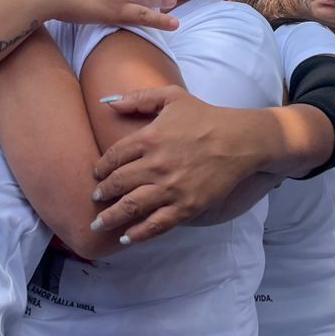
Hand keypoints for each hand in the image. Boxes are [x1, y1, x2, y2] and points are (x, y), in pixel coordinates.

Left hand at [89, 87, 263, 242]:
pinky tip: (126, 238)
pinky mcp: (187, 207)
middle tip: (94, 200)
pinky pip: (156, 224)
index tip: (97, 175)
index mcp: (148, 138)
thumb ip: (138, 98)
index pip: (114, 157)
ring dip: (111, 217)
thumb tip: (108, 103)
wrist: (240, 140)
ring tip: (98, 224)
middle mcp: (155, 165)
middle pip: (118, 184)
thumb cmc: (205, 116)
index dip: (101, 168)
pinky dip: (138, 234)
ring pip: (131, 207)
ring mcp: (170, 188)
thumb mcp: (171, 96)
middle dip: (101, 194)